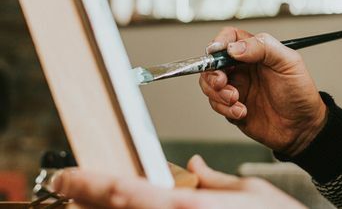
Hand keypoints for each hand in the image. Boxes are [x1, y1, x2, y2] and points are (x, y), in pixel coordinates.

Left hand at [52, 155, 305, 208]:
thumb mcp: (248, 192)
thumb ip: (214, 180)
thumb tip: (192, 166)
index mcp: (186, 206)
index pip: (122, 191)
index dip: (86, 184)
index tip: (64, 176)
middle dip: (84, 200)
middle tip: (64, 188)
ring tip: (83, 199)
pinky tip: (124, 206)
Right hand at [199, 27, 325, 155]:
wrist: (303, 128)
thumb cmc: (300, 93)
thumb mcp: (288, 63)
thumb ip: (263, 47)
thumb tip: (234, 47)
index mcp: (255, 52)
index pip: (230, 38)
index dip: (220, 41)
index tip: (217, 51)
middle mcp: (243, 68)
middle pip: (212, 62)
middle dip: (212, 73)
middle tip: (222, 82)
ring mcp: (236, 88)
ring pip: (209, 84)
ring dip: (217, 93)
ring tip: (235, 100)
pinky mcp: (232, 108)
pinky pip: (216, 105)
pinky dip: (225, 109)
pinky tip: (242, 112)